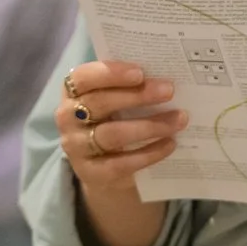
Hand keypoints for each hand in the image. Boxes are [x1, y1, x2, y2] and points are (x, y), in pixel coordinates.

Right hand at [56, 62, 188, 195]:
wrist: (105, 165)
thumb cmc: (114, 118)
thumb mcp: (115, 99)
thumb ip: (130, 85)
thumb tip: (163, 77)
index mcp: (73, 91)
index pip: (83, 77)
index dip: (110, 74)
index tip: (140, 73)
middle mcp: (68, 118)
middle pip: (100, 103)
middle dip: (137, 96)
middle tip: (169, 91)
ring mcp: (77, 147)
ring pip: (112, 134)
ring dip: (149, 126)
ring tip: (179, 119)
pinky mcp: (91, 173)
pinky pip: (121, 163)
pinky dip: (149, 153)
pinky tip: (170, 143)